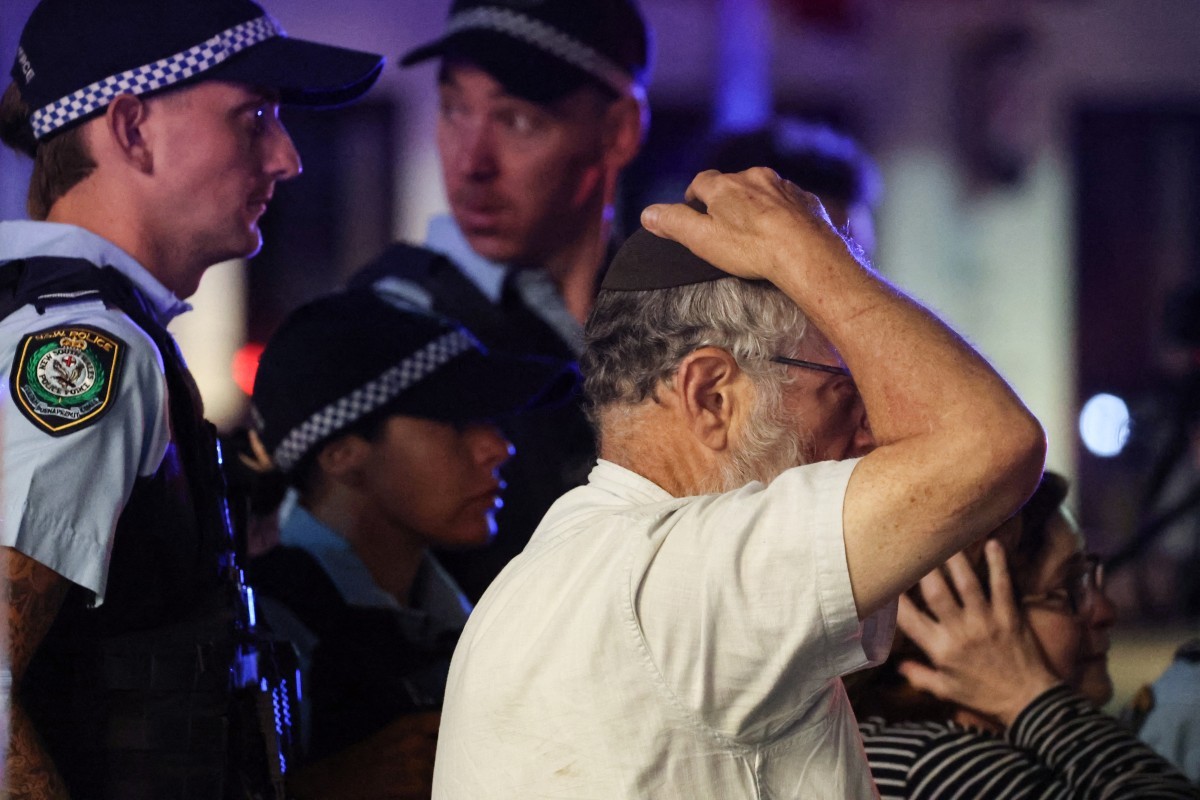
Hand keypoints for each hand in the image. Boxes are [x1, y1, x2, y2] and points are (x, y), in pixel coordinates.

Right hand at [639, 168, 854, 283]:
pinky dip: (782, 211)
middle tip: (724, 224)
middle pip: (733, 183)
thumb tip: (648, 214)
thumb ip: (673, 223)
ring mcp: (783, 186)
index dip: (694, 195)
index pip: (701, 182)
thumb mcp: (702, 239)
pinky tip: (783, 230)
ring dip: (756, 203)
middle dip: (727, 199)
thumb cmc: (752, 247)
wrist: (806, 252)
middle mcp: (754, 178)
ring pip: (763, 190)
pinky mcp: (806, 199)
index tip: (694, 208)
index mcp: (724, 186)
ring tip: (755, 229)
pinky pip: (789, 201)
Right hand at [897, 540, 1061, 727]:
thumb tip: (896, 666)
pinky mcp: (1009, 616)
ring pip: (967, 583)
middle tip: (912, 544)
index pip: (909, 619)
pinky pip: (1002, 585)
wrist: (1029, 703)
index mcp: (941, 649)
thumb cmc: (985, 697)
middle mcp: (960, 632)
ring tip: (944, 536)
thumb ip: (919, 676)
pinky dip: (998, 564)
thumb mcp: (946, 692)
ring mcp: (986, 621)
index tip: (884, 578)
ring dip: (954, 559)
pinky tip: (993, 543)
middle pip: (936, 592)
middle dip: (922, 567)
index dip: (894, 597)